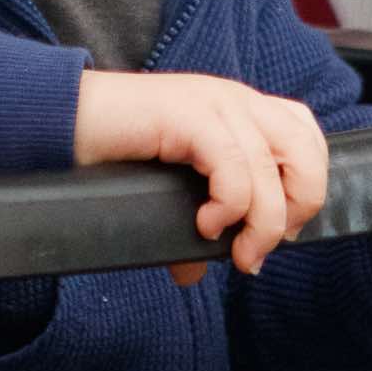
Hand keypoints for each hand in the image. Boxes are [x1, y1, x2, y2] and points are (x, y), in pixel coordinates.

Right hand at [74, 69, 327, 281]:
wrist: (63, 120)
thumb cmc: (113, 151)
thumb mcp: (167, 188)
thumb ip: (190, 221)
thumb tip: (194, 270)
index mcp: (239, 109)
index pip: (307, 137)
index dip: (304, 188)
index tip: (276, 229)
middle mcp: (236, 100)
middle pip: (308, 151)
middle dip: (297, 207)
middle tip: (261, 243)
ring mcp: (215, 103)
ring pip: (275, 168)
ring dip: (262, 223)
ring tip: (234, 249)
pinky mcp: (190, 116)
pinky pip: (234, 167)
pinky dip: (229, 207)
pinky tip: (204, 224)